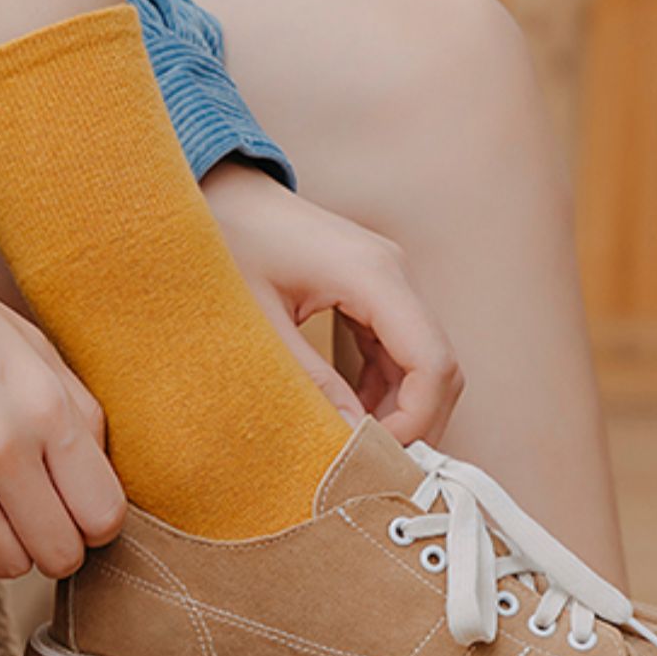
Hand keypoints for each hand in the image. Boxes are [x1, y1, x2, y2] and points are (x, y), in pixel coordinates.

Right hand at [0, 270, 125, 575]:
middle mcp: (4, 450)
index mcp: (49, 410)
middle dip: (60, 544)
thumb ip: (82, 418)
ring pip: (10, 564)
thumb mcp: (40, 353)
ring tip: (3, 506)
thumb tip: (100, 488)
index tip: (84, 510)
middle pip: (60, 554)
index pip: (103, 515)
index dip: (100, 523)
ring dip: (13, 543)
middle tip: (46, 517)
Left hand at [203, 160, 462, 445]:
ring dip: (402, 409)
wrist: (216, 189)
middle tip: (373, 466)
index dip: (417, 420)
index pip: (433, 362)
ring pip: (425, 361)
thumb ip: (310, 381)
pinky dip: (386, 388)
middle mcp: (394, 273)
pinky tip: (353, 416)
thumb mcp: (259, 323)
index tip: (377, 456)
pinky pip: (399, 349)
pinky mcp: (374, 290)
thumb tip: (351, 441)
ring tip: (359, 447)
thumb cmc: (228, 244)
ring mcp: (388, 280)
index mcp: (372, 275)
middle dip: (417, 422)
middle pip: (440, 365)